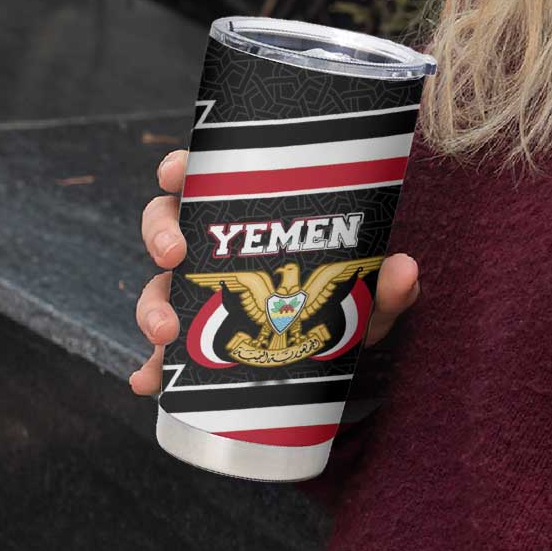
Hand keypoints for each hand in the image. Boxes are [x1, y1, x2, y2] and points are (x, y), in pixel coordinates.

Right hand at [128, 149, 420, 394]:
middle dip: (160, 235)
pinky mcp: (198, 343)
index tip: (177, 172)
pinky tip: (147, 381)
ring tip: (164, 332)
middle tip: (174, 254)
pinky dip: (150, 367)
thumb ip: (386, 284)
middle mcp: (216, 249)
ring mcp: (201, 295)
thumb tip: (404, 270)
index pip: (205, 178)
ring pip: (158, 286)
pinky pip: (163, 353)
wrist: (341, 354)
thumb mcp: (368, 293)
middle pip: (166, 225)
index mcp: (248, 216)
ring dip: (151, 305)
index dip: (181, 169)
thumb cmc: (347, 302)